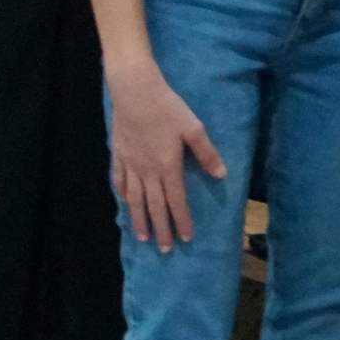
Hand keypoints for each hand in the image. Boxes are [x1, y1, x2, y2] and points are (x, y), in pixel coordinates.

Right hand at [107, 61, 225, 251]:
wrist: (133, 89)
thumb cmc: (167, 107)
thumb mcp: (193, 128)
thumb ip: (207, 153)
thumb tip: (222, 174)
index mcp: (167, 166)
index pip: (176, 200)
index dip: (181, 220)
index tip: (186, 238)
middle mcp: (147, 170)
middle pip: (153, 205)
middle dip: (160, 228)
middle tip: (163, 249)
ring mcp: (130, 163)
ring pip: (134, 198)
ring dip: (138, 218)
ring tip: (141, 236)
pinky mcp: (118, 153)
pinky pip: (119, 179)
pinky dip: (122, 194)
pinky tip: (124, 201)